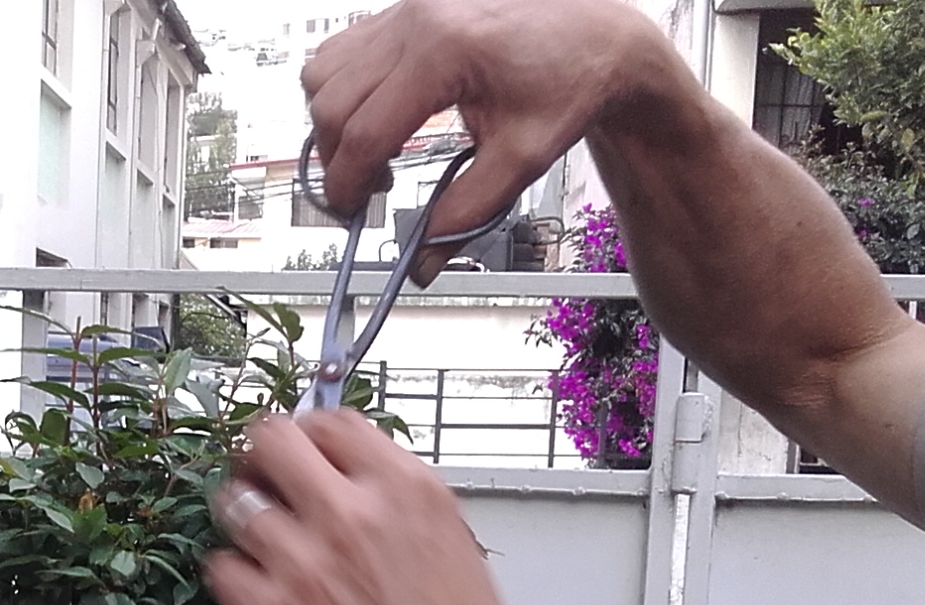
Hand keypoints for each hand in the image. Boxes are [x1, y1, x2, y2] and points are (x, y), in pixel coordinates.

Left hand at [205, 411, 575, 604]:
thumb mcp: (457, 554)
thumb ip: (400, 512)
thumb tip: (360, 492)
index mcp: (408, 491)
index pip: (334, 423)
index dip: (310, 434)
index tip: (304, 450)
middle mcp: (351, 513)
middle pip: (270, 440)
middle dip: (261, 456)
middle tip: (262, 478)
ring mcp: (302, 561)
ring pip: (235, 501)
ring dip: (243, 515)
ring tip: (258, 539)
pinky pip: (221, 567)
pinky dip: (233, 576)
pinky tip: (258, 593)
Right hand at [306, 0, 668, 281]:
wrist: (600, 37)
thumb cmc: (572, 81)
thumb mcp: (522, 159)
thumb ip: (466, 214)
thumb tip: (422, 259)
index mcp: (445, 51)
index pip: (364, 132)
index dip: (347, 184)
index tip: (351, 213)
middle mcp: (418, 19)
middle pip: (330, 101)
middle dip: (334, 157)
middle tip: (364, 191)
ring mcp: (409, 7)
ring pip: (324, 69)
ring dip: (333, 119)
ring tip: (372, 152)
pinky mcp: (408, 7)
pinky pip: (345, 48)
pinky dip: (346, 88)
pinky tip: (379, 114)